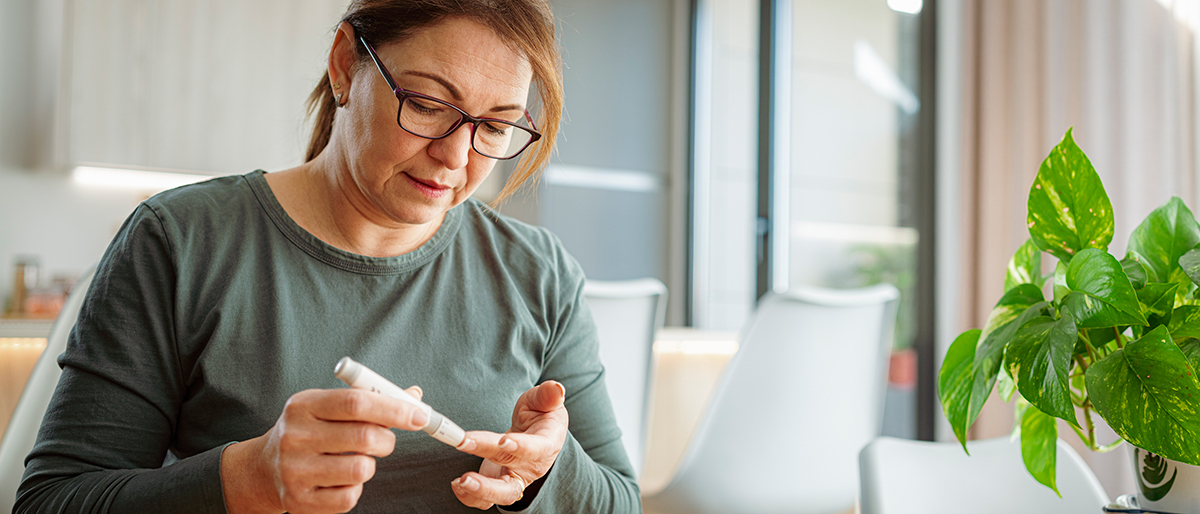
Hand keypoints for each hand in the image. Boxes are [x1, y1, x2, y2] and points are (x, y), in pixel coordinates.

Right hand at [220, 386, 427, 513]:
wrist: (264, 469)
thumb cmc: (309, 431)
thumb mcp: (327, 406)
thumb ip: (370, 400)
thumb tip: (415, 397)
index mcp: (304, 405)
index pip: (356, 402)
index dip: (394, 408)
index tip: (420, 415)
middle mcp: (295, 436)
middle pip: (364, 436)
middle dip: (388, 439)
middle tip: (385, 440)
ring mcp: (294, 471)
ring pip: (361, 469)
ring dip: (370, 464)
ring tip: (356, 459)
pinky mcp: (299, 500)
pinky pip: (350, 496)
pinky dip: (355, 488)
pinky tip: (341, 478)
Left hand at [451, 381, 568, 509]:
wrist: (535, 431)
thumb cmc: (540, 414)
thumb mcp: (545, 400)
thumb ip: (548, 395)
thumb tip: (557, 388)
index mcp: (546, 444)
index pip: (535, 449)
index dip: (520, 447)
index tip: (502, 441)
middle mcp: (531, 467)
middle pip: (511, 482)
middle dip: (487, 483)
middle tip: (466, 477)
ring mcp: (515, 478)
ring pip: (499, 495)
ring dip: (478, 492)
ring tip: (458, 482)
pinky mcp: (499, 483)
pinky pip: (486, 498)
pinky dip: (470, 496)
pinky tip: (456, 483)